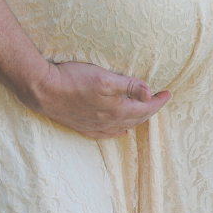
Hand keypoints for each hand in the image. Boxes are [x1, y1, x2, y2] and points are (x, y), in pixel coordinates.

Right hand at [30, 60, 171, 138]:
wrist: (43, 89)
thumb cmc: (74, 78)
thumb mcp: (105, 78)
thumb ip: (129, 86)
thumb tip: (150, 94)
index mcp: (116, 109)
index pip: (145, 109)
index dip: (159, 102)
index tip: (169, 93)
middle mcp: (107, 121)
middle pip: (136, 120)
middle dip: (151, 111)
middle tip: (161, 100)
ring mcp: (93, 125)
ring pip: (122, 127)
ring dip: (136, 121)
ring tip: (146, 114)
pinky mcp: (81, 125)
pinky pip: (106, 134)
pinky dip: (118, 132)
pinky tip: (121, 132)